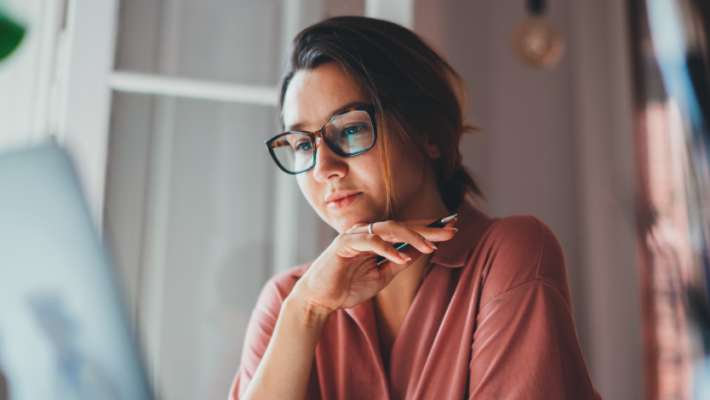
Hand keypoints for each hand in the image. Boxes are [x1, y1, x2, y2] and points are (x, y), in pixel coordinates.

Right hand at [291, 217, 457, 315]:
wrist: (320, 300)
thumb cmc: (347, 287)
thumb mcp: (381, 277)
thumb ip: (398, 263)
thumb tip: (420, 252)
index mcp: (376, 238)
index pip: (406, 230)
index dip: (429, 228)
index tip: (452, 228)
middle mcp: (367, 232)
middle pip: (402, 225)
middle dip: (428, 229)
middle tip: (451, 231)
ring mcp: (355, 235)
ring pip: (388, 228)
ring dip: (412, 236)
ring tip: (431, 246)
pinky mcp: (344, 244)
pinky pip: (370, 242)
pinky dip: (387, 249)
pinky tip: (403, 258)